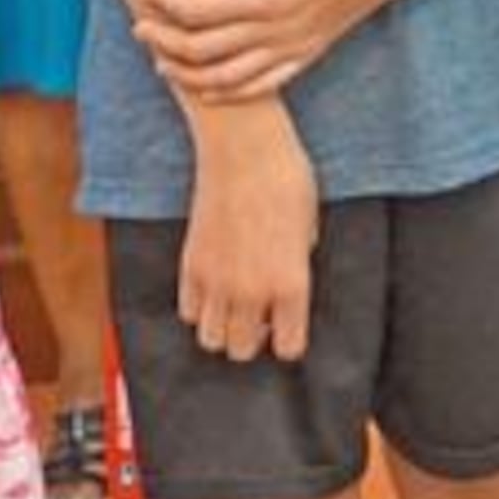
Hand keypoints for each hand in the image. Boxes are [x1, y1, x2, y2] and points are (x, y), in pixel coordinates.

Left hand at [138, 0, 450, 103]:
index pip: (200, 12)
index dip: (166, 4)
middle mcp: (279, 29)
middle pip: (204, 51)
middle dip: (165, 42)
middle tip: (140, 27)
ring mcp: (293, 47)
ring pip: (227, 79)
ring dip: (188, 74)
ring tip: (161, 60)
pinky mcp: (306, 55)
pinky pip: (259, 87)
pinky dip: (226, 91)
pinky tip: (202, 83)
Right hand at [181, 110, 318, 361]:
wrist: (244, 147)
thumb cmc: (286, 178)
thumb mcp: (310, 225)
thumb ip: (299, 263)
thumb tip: (285, 281)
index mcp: (291, 284)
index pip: (289, 348)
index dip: (290, 338)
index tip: (289, 324)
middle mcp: (251, 292)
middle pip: (243, 351)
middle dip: (254, 338)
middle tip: (260, 315)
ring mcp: (216, 281)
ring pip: (211, 340)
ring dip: (223, 328)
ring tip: (234, 306)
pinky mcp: (190, 264)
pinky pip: (188, 311)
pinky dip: (200, 306)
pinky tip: (213, 287)